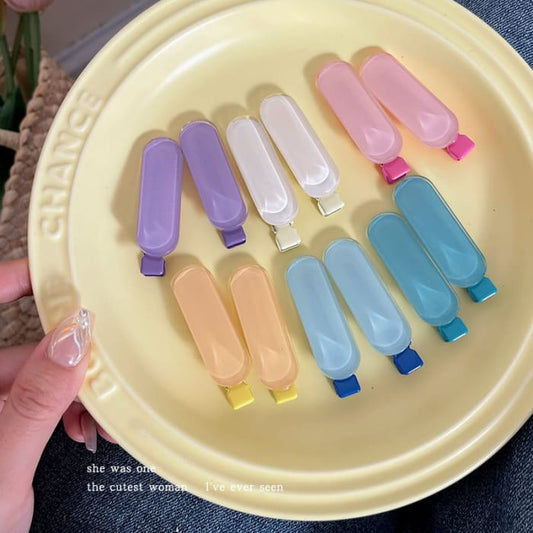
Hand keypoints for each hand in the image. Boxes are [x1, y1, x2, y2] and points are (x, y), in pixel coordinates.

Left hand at [0, 258, 106, 531]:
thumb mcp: (4, 458)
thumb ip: (38, 397)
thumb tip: (73, 339)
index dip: (14, 279)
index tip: (57, 270)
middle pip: (25, 345)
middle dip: (72, 357)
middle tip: (103, 358)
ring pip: (41, 377)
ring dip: (78, 390)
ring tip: (100, 411)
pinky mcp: (7, 421)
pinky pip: (43, 400)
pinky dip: (70, 409)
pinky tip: (83, 427)